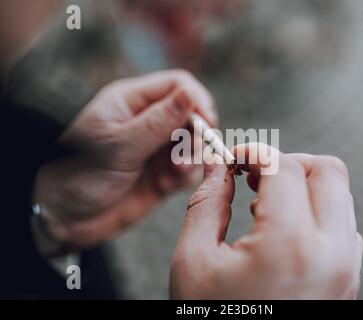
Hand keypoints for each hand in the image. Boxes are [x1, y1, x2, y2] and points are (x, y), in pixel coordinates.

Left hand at [34, 70, 216, 248]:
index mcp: (132, 102)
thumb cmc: (78, 173)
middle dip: (195, 137)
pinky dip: (184, 177)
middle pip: (191, 115)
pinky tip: (164, 186)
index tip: (206, 124)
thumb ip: (158, 122)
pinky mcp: (161, 173)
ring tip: (171, 177)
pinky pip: (188, 169)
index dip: (196, 101)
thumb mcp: (119, 145)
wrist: (64, 216)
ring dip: (190, 160)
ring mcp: (155, 148)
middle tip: (184, 158)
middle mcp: (147, 121)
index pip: (177, 85)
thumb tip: (190, 95)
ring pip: (194, 143)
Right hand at [170, 143, 362, 298]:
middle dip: (288, 162)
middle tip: (256, 175)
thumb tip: (217, 166)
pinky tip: (286, 227)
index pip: (283, 166)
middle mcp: (331, 254)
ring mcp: (346, 269)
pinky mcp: (348, 280)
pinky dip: (318, 211)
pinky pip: (345, 225)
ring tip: (267, 201)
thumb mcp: (194, 261)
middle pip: (327, 171)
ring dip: (305, 185)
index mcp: (289, 245)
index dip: (254, 152)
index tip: (235, 158)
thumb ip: (206, 202)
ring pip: (341, 195)